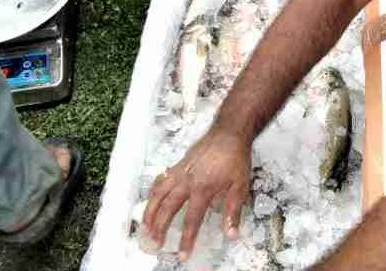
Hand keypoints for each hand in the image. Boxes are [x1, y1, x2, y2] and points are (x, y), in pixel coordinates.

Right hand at [143, 125, 251, 259]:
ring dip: (149, 212)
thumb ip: (233, 211)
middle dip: (159, 229)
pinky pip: (160, 180)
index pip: (191, 220)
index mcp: (203, 189)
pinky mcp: (177, 165)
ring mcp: (180, 172)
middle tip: (155, 244)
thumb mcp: (240, 186)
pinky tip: (150, 200)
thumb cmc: (235, 157)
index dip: (186, 239)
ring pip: (158, 194)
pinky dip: (152, 192)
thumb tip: (231, 233)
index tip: (183, 254)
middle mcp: (187, 181)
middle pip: (167, 209)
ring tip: (145, 227)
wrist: (229, 132)